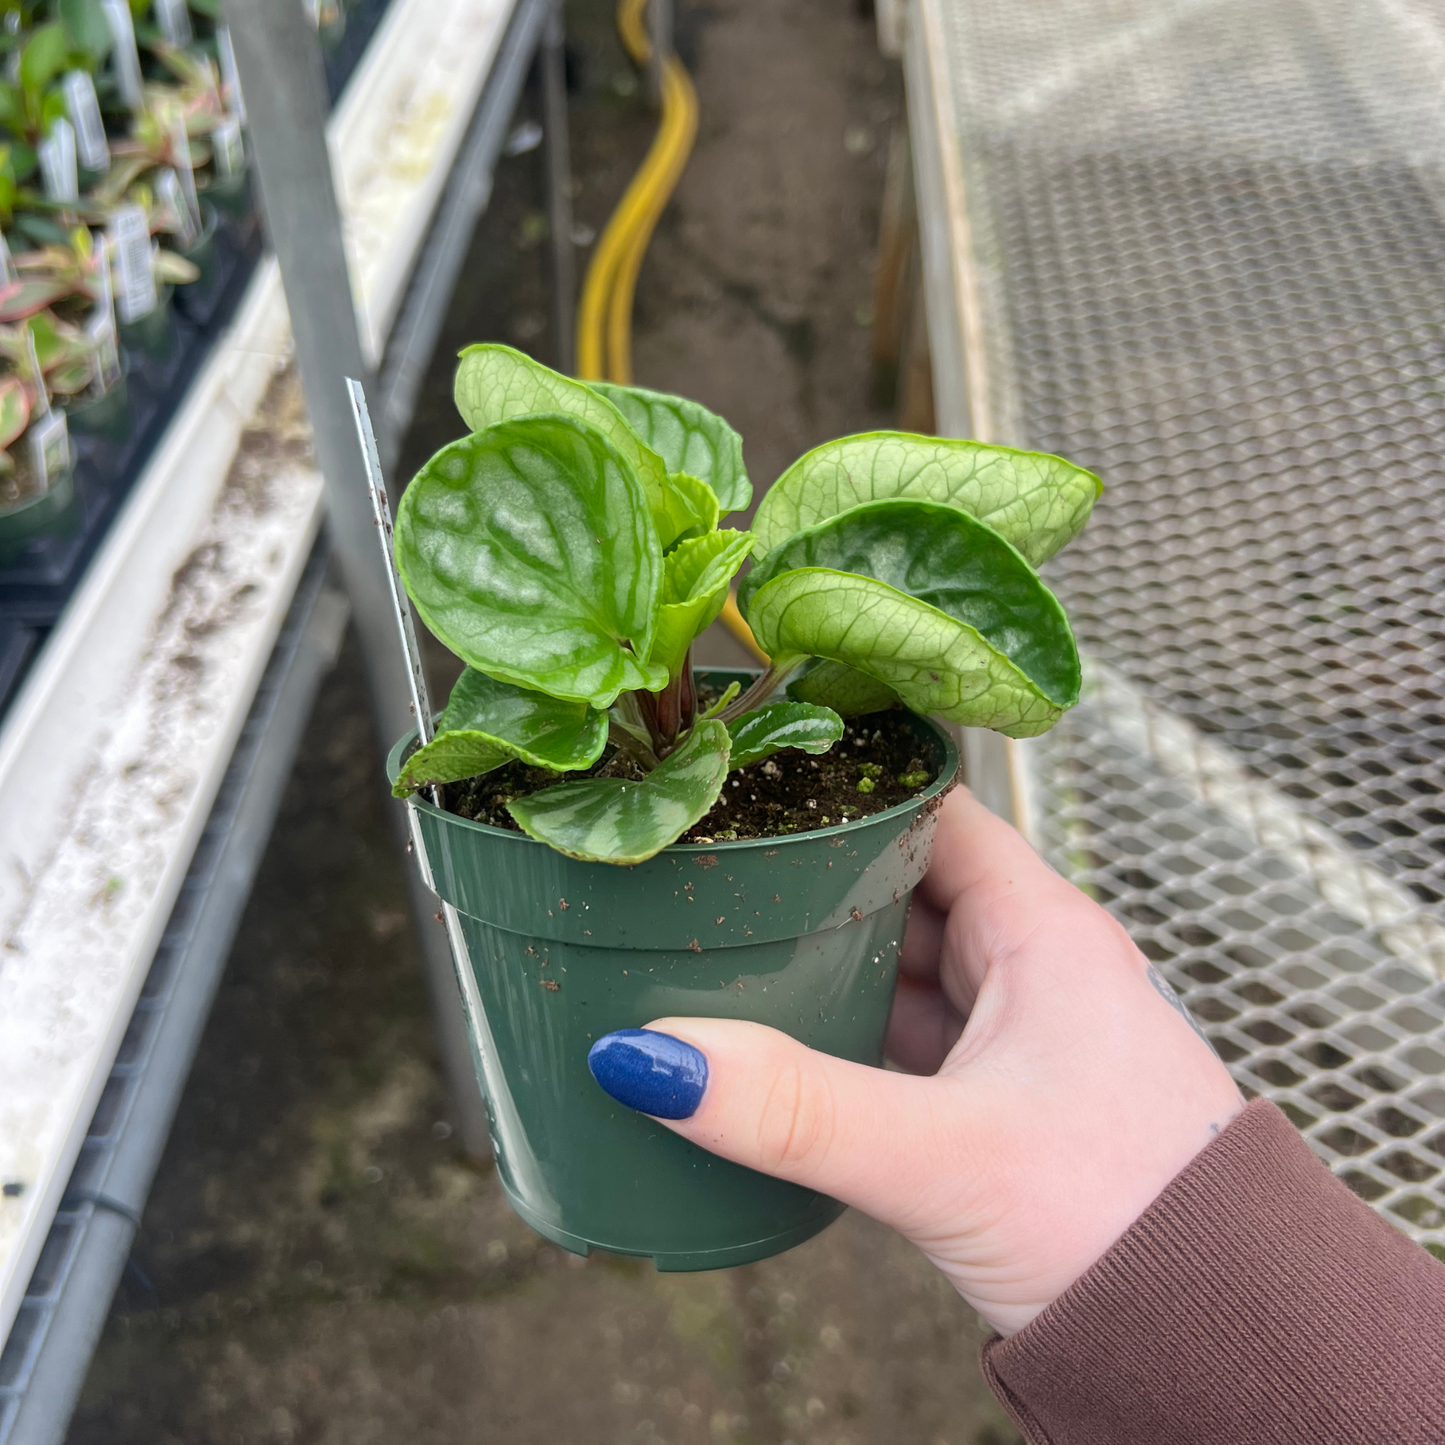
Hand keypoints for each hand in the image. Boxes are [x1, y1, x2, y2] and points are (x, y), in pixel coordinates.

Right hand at [587, 787, 1242, 1335]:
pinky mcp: (996, 1105)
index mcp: (1044, 933)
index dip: (848, 790)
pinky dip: (844, 1037)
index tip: (756, 783)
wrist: (1215, 1341)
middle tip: (713, 874)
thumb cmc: (1134, 1225)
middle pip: (901, 889)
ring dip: (824, 966)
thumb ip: (797, 1109)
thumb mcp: (945, 1155)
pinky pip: (902, 1040)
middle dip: (813, 884)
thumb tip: (656, 1058)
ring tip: (726, 952)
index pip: (932, 814)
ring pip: (898, 969)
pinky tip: (785, 1050)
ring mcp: (1014, 1038)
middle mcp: (1032, 970)